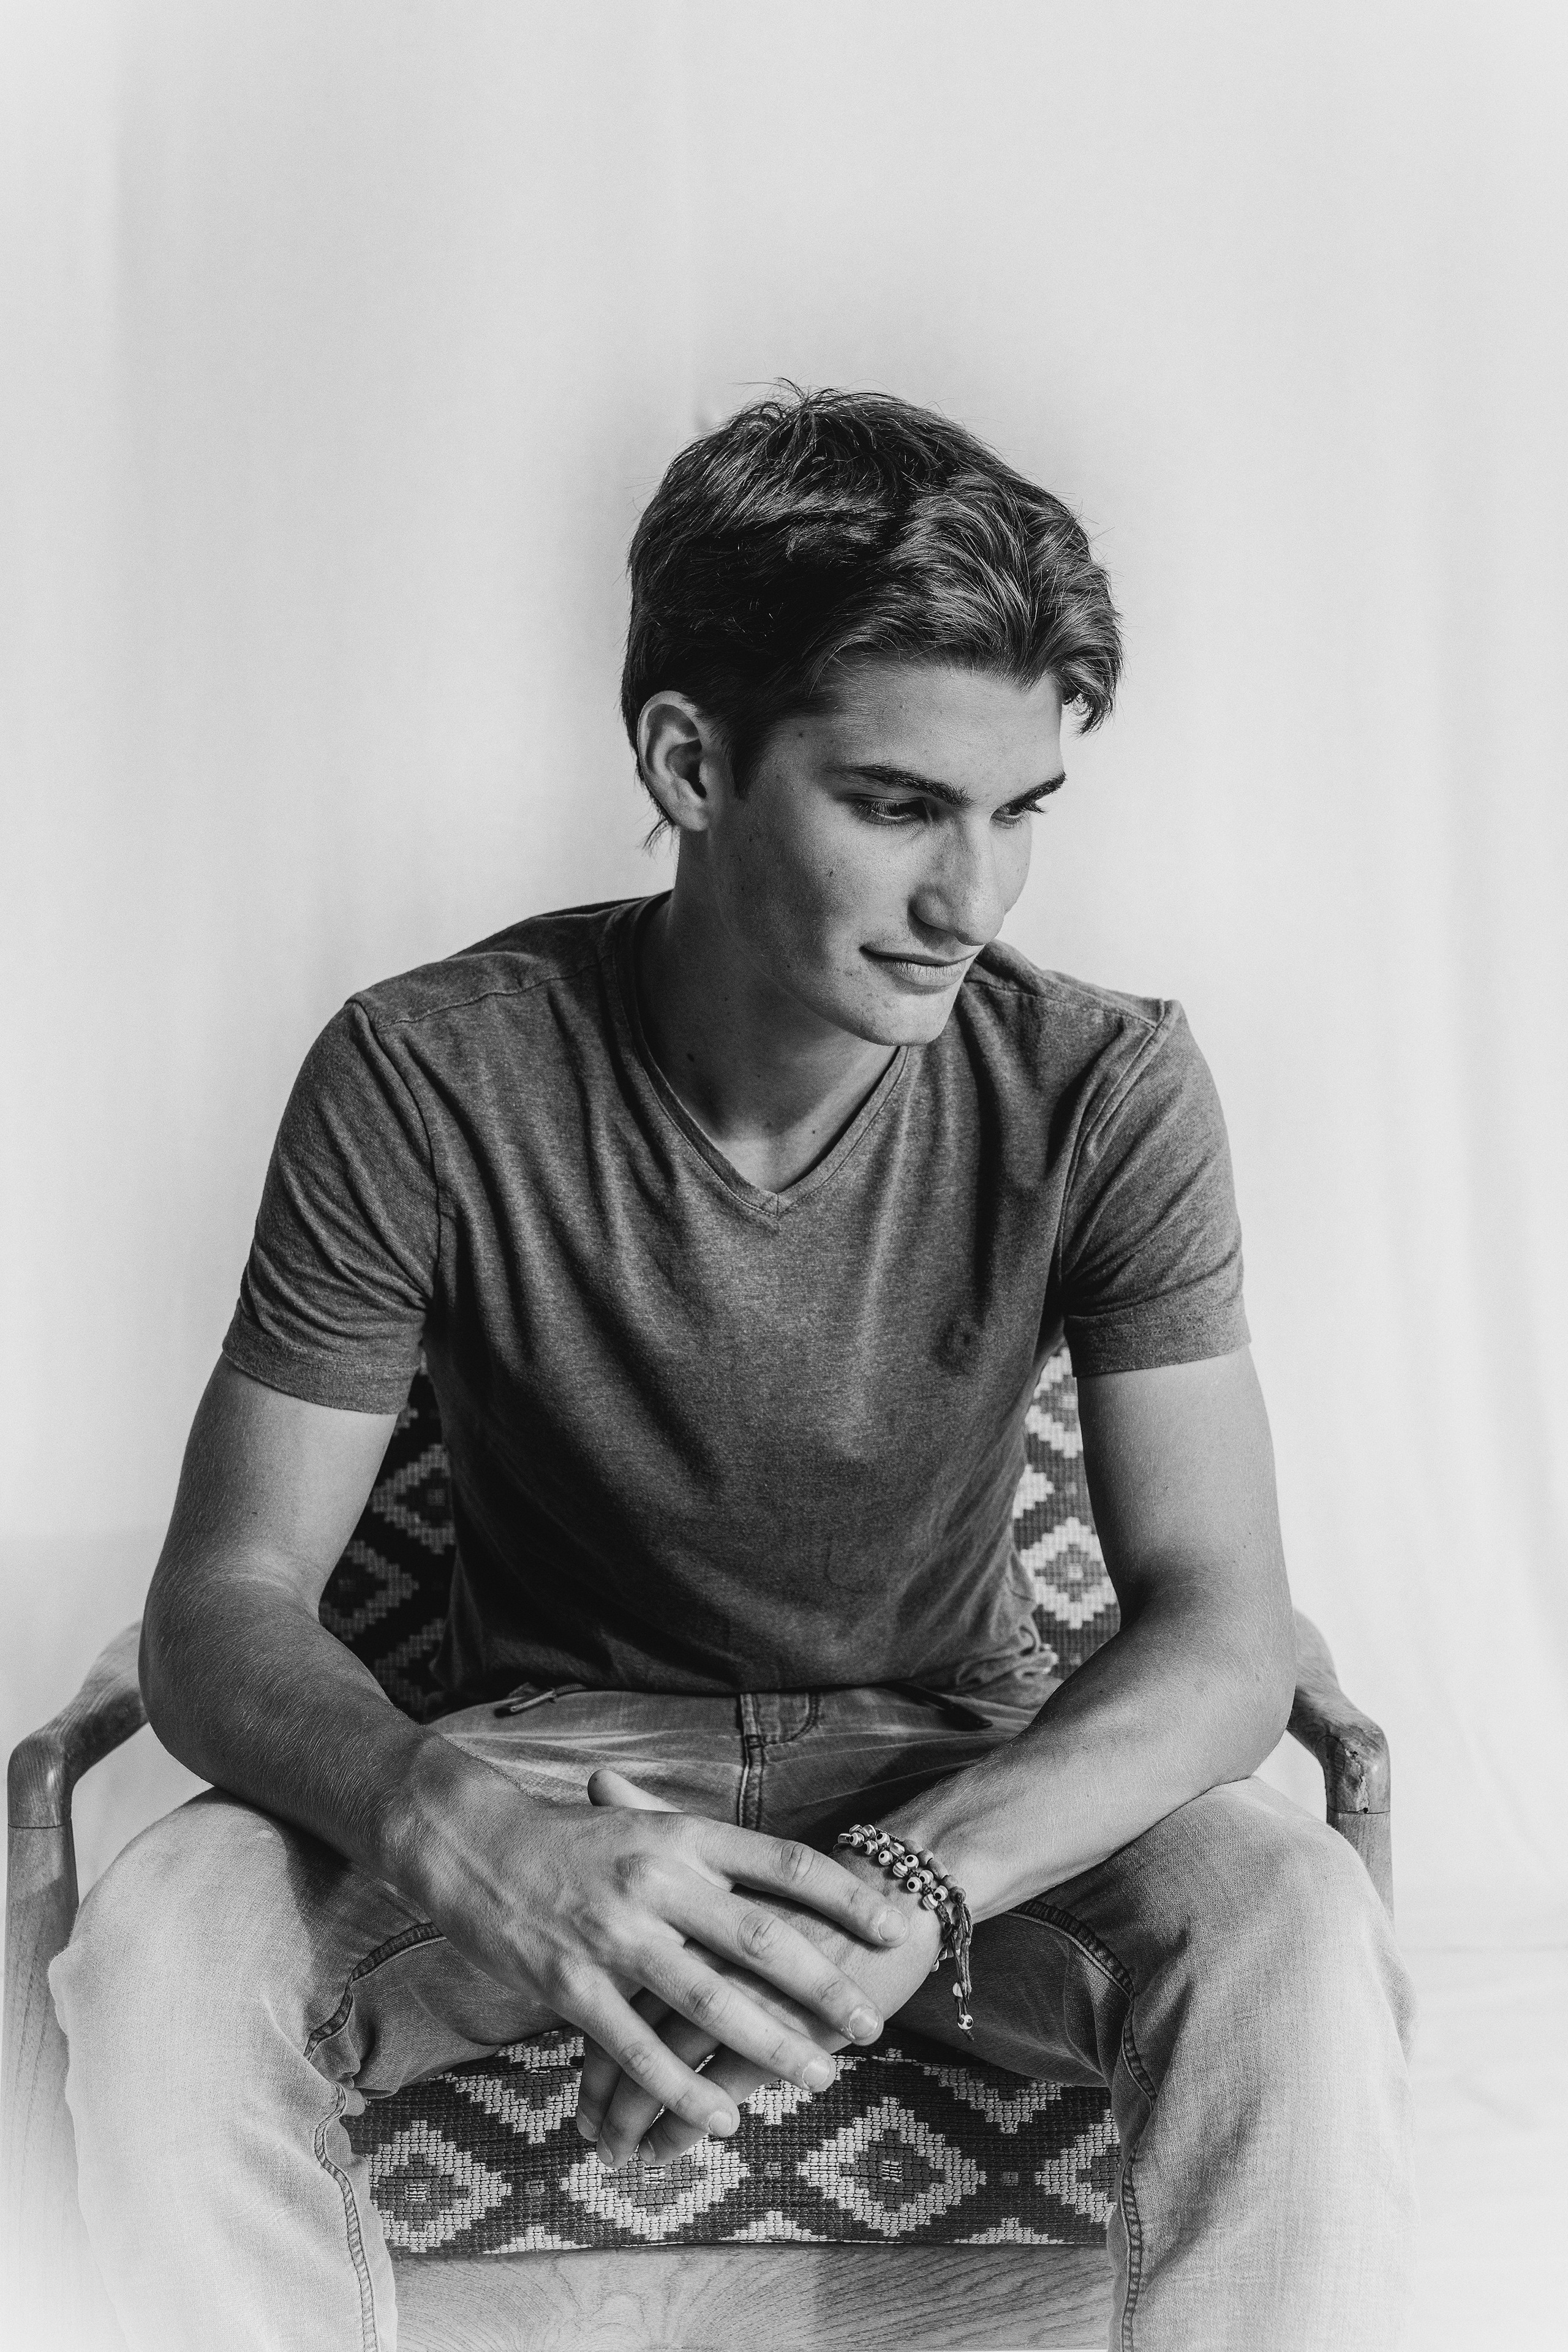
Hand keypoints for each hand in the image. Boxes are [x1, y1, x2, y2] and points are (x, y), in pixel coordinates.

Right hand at [411, 1751, 910, 2152]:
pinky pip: (638, 2049)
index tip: (894, 1926)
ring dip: (769, 2045)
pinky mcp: (571, 1985)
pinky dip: (684, 2089)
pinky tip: (723, 2119)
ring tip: (820, 2076)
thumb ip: (707, 1857)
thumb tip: (785, 1886)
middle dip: (823, 1986)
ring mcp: (613, 1934)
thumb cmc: (569, 1838)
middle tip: (871, 2024)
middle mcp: (656, 1880)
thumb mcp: (645, 1826)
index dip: (845, 1897)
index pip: (784, 1862)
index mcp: (681, 1835)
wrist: (471, 1843)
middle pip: (760, 1937)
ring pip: (708, 2001)